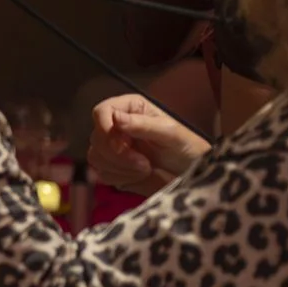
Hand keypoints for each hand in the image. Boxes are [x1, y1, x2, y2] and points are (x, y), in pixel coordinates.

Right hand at [88, 93, 206, 194]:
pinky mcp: (111, 167)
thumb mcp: (170, 134)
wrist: (192, 173)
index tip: (122, 145)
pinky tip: (139, 176)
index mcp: (130, 109)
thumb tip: (116, 118)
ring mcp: (112, 147)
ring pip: (96, 156)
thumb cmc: (186, 147)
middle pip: (97, 137)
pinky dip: (121, 177)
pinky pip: (102, 173)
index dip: (105, 128)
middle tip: (144, 164)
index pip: (101, 111)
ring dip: (121, 167)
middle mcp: (116, 125)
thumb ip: (143, 125)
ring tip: (146, 169)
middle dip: (119, 155)